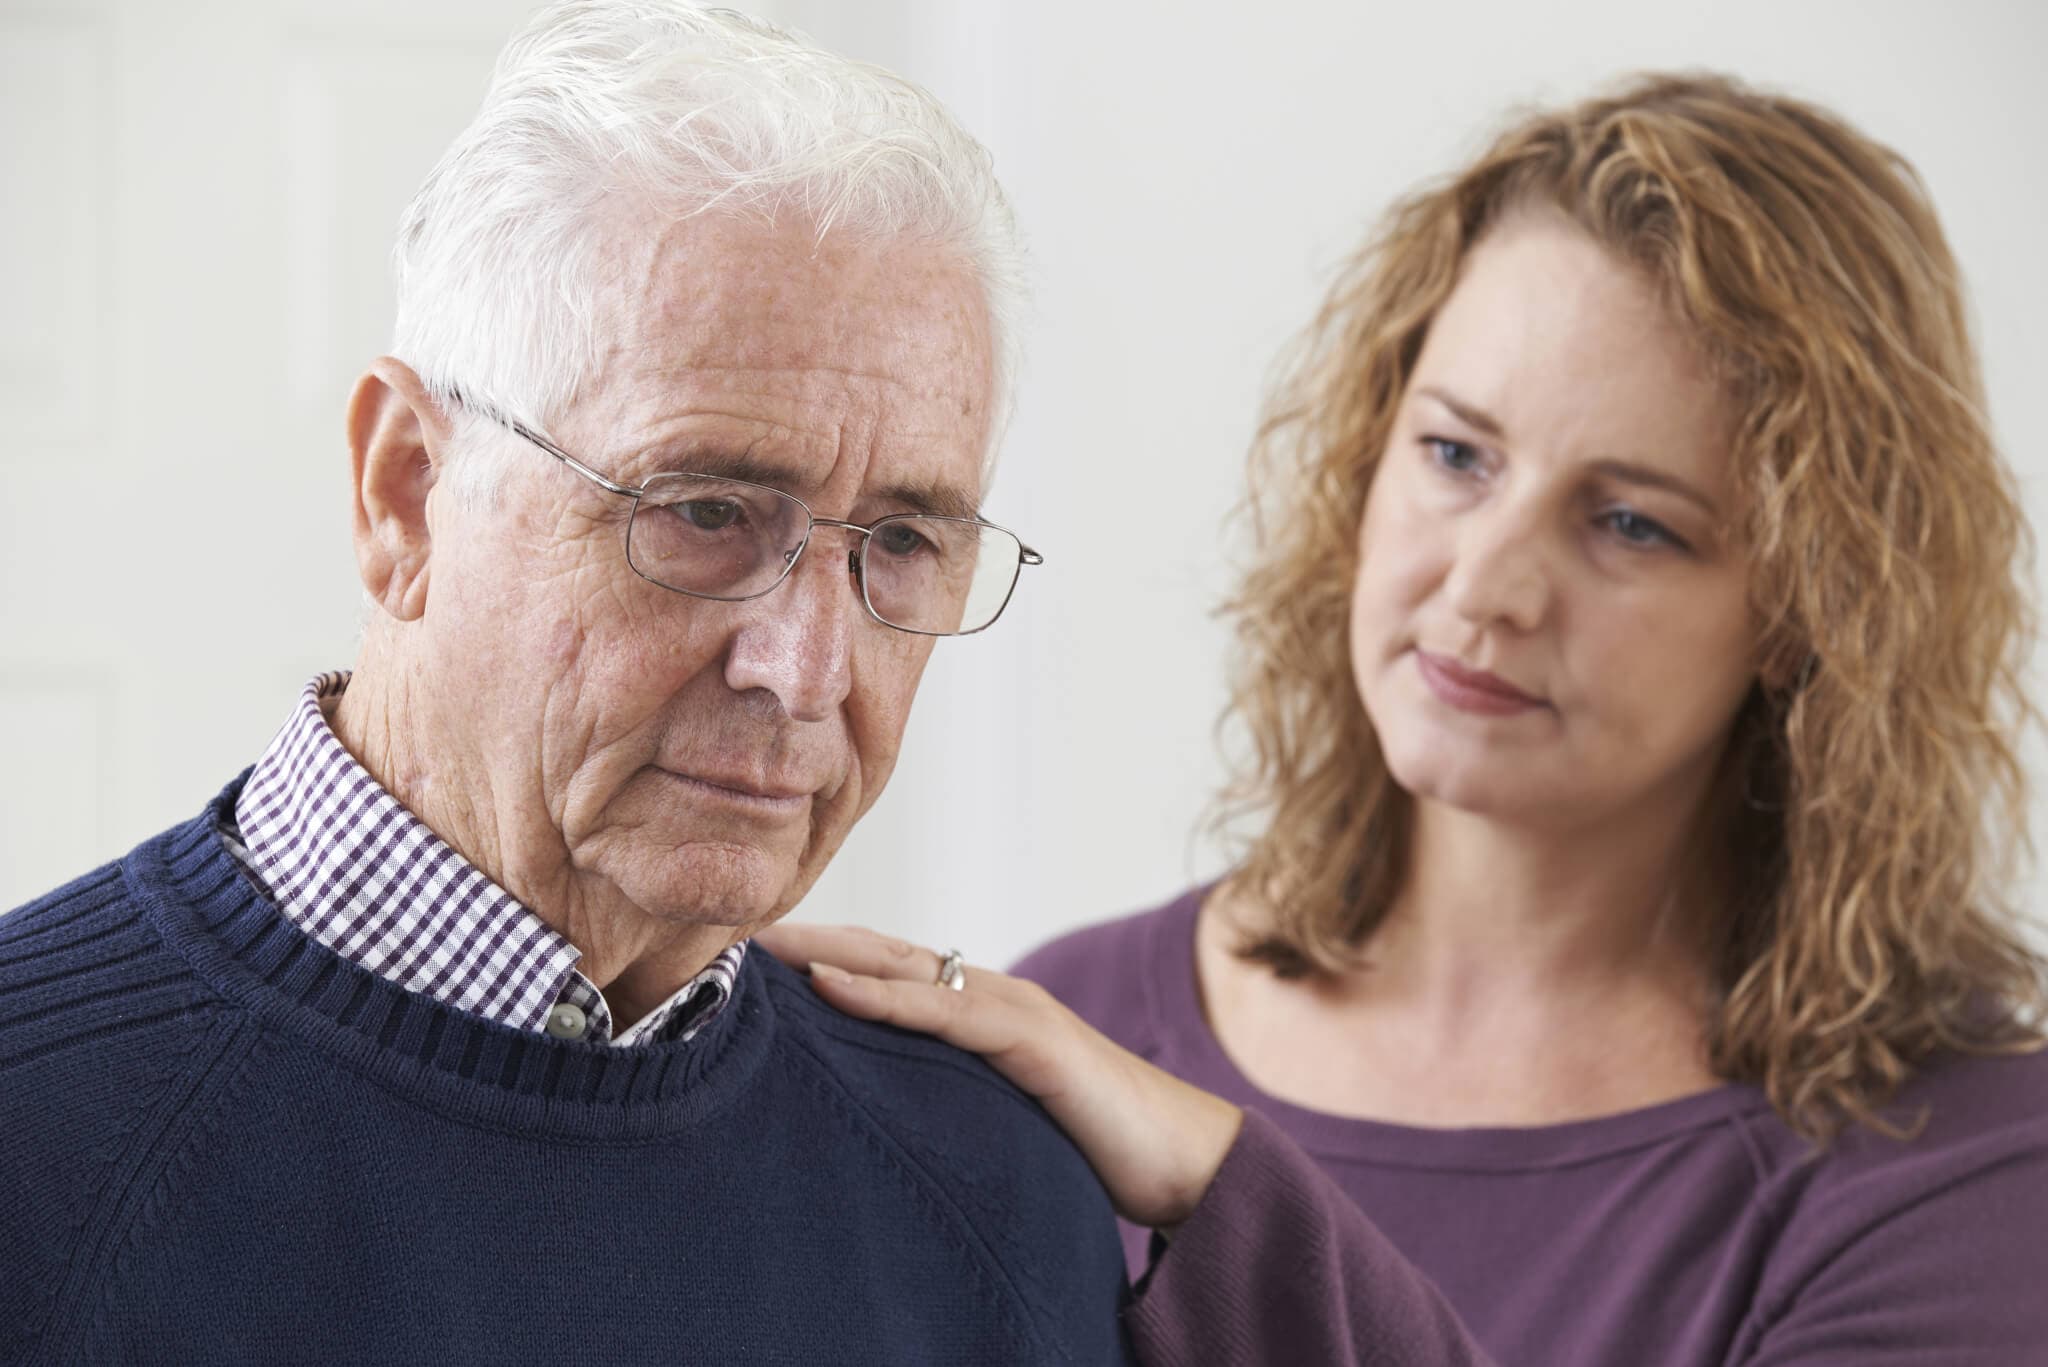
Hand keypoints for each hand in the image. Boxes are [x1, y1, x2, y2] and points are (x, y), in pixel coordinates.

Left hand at [753, 922, 1243, 1228]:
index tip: (745, 957)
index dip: (819, 955)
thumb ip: (950, 1101)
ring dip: (824, 951)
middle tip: (726, 933)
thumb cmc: (1095, 1146)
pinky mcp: (1033, 1042)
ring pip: (902, 967)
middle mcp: (991, 995)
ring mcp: (1012, 1011)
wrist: (1185, 1161)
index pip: (885, 970)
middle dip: (805, 938)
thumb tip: (884, 1122)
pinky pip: (943, 1014)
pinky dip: (880, 996)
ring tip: (754, 945)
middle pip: (880, 951)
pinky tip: (828, 986)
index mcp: (980, 1012)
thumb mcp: (999, 1117)